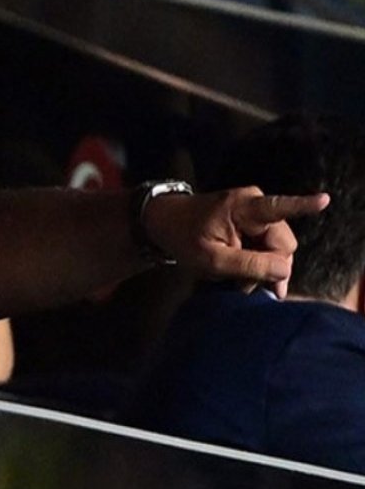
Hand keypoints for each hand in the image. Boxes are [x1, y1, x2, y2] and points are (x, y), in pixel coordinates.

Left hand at [144, 186, 329, 297]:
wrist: (165, 222)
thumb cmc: (183, 237)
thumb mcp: (211, 259)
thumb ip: (249, 265)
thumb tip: (285, 271)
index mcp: (243, 207)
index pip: (279, 207)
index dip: (303, 206)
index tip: (324, 200)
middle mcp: (256, 204)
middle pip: (283, 244)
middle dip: (269, 268)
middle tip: (244, 288)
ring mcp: (257, 212)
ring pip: (278, 248)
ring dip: (263, 268)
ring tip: (239, 283)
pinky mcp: (254, 222)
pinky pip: (268, 246)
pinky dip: (258, 262)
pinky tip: (244, 276)